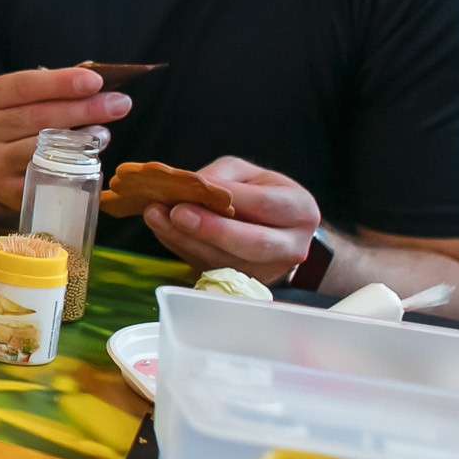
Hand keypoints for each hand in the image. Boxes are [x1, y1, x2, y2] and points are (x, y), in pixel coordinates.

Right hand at [0, 67, 129, 212]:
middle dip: (84, 108)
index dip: (61, 82)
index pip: (23, 85)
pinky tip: (92, 152)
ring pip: (42, 146)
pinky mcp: (7, 189)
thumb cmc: (18, 123)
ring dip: (82, 137)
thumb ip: (54, 86)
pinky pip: (46, 173)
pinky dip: (73, 162)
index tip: (96, 81)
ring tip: (107, 129)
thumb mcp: (25, 99)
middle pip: (38, 116)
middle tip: (119, 103)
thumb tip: (96, 77)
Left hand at [139, 157, 321, 283]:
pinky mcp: (245, 285)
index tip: (194, 195)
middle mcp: (291, 246)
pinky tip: (165, 232)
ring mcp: (270, 271)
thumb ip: (222, 178)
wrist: (275, 229)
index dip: (227, 202)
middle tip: (176, 214)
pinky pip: (212, 270)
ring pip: (228, 262)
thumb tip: (190, 189)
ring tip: (158, 219)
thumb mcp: (248, 173)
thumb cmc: (263, 194)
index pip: (263, 206)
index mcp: (300, 210)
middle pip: (252, 243)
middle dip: (210, 230)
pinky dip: (184, 250)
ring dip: (188, 241)